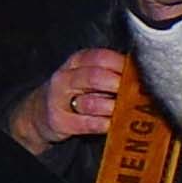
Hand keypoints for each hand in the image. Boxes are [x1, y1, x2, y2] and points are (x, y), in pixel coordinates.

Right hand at [6, 46, 142, 156]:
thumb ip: (110, 71)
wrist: (40, 112)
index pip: (102, 58)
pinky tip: (113, 124)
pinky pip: (87, 123)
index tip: (140, 75)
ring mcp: (60, 100)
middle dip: (119, 86)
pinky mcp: (60, 121)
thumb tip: (142, 74)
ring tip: (126, 111)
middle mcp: (65, 78)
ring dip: (113, 108)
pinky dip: (104, 124)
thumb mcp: (86, 74)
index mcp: (76, 61)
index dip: (123, 66)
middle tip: (136, 94)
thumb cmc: (73, 91)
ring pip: (91, 102)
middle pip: (96, 77)